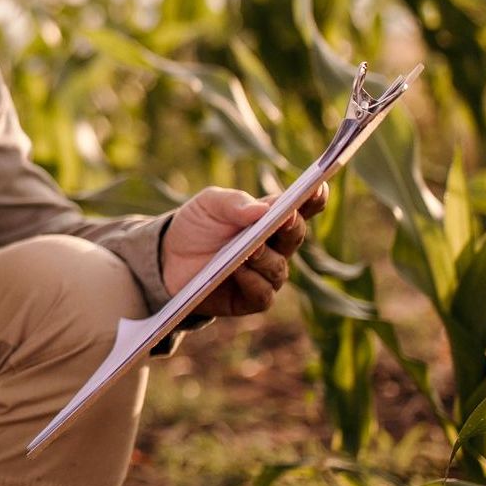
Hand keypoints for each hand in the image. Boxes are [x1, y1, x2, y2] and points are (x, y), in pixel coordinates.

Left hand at [160, 183, 327, 317]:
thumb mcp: (208, 204)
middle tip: (285, 217)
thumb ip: (234, 202)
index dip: (313, 198)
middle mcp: (275, 246)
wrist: (166, 259)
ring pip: (278, 268)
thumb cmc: (196, 226)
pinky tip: (239, 271)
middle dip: (291, 226)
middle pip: (294, 236)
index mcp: (270, 218)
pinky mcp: (250, 298)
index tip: (318, 187)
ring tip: (251, 249)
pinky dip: (253, 282)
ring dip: (266, 257)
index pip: (300, 207)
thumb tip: (261, 210)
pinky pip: (262, 294)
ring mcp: (265, 274)